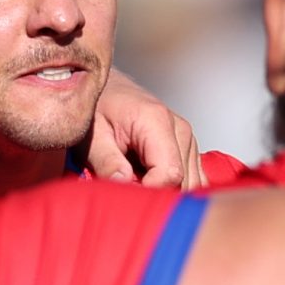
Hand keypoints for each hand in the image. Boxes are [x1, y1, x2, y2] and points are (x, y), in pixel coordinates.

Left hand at [89, 68, 202, 187]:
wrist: (107, 90)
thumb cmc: (97, 110)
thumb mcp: (92, 136)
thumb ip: (106, 161)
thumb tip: (123, 184)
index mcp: (156, 121)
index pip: (170, 174)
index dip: (148, 191)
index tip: (126, 193)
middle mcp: (180, 129)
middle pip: (183, 181)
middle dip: (156, 194)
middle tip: (127, 189)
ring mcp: (188, 138)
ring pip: (191, 183)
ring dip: (164, 191)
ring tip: (137, 182)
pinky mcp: (188, 146)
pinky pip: (193, 178)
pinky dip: (174, 188)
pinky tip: (150, 181)